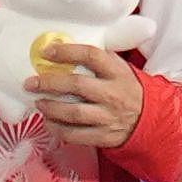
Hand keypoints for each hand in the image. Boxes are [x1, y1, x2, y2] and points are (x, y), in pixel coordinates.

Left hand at [27, 38, 143, 150]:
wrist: (150, 119)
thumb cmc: (127, 89)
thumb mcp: (120, 69)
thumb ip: (99, 59)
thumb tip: (64, 45)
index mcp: (117, 72)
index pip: (91, 56)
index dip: (67, 52)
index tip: (47, 52)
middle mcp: (112, 94)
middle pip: (77, 85)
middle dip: (49, 83)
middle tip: (31, 82)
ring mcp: (108, 117)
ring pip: (73, 113)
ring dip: (50, 107)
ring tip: (38, 102)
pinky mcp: (103, 136)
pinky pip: (75, 135)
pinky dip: (57, 129)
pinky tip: (48, 122)